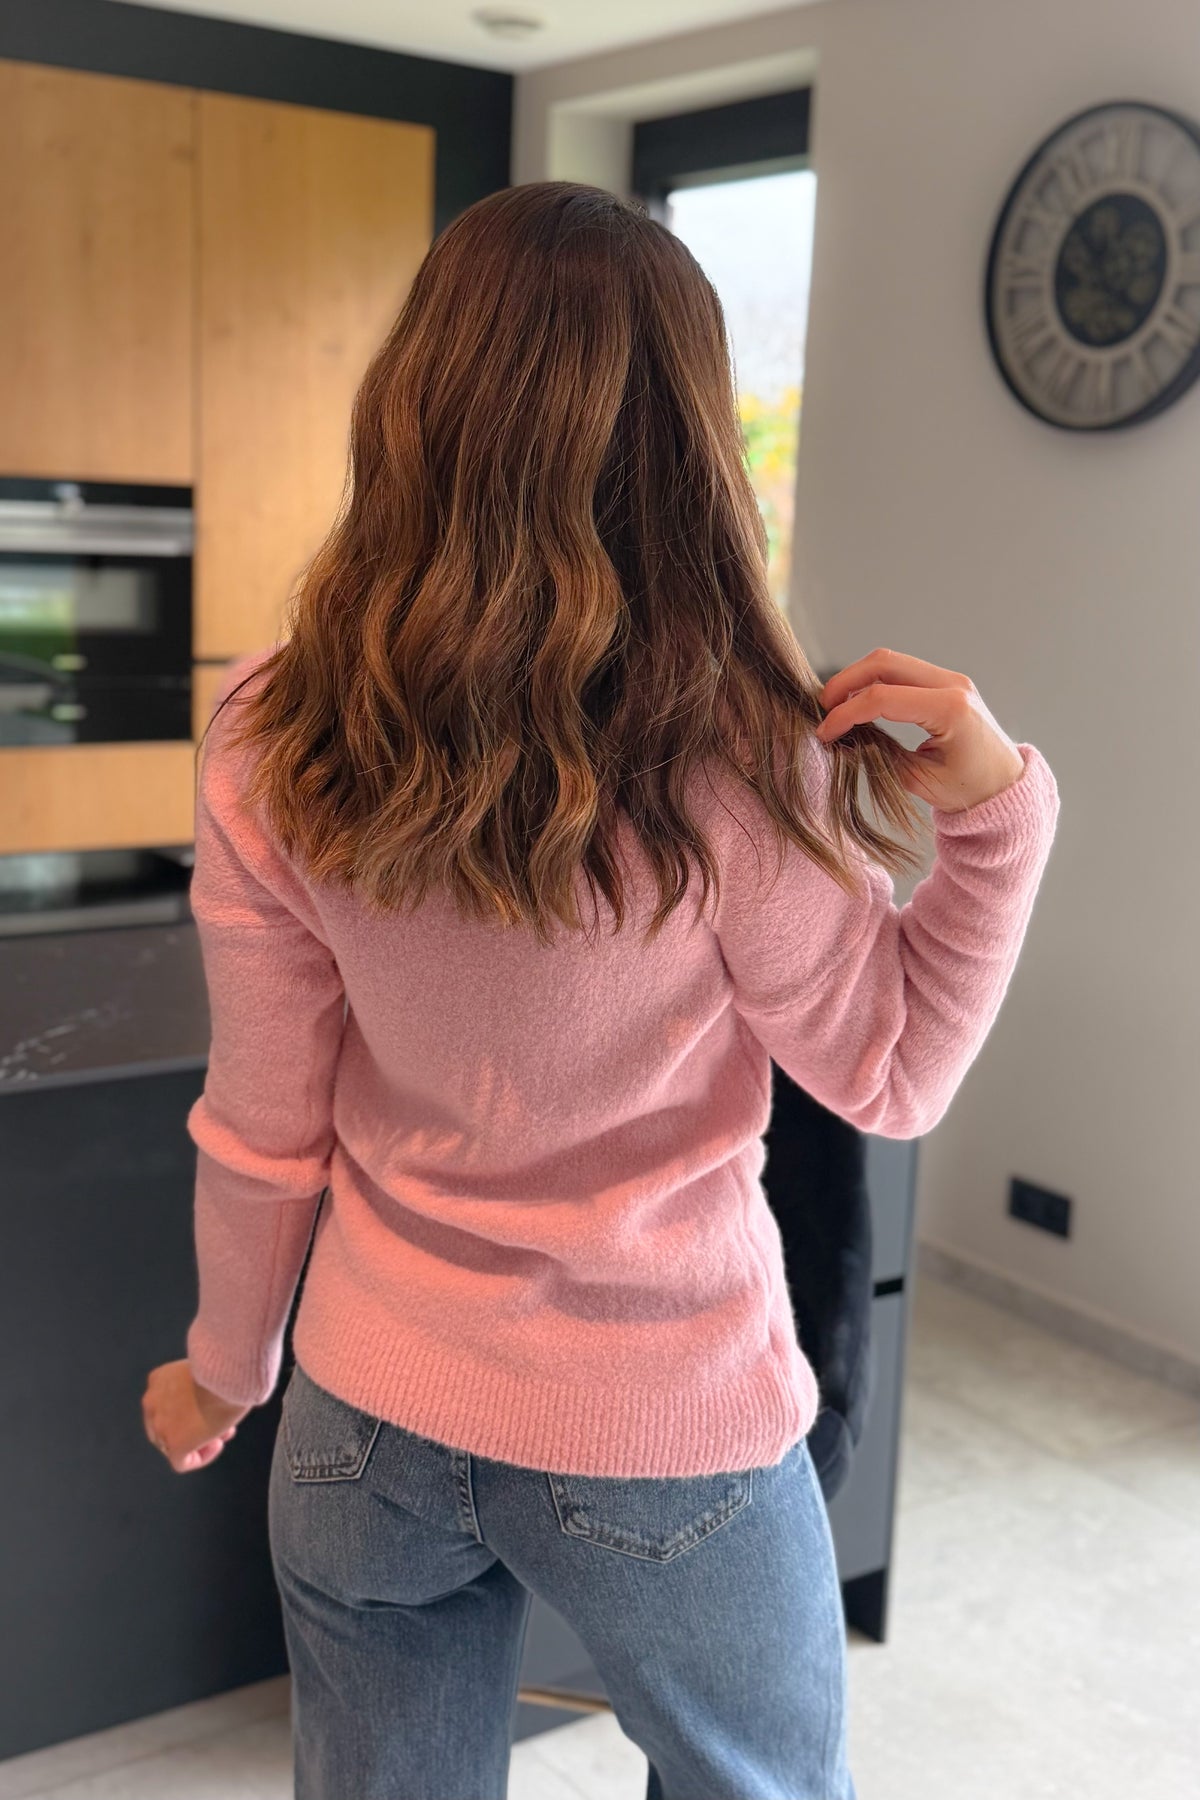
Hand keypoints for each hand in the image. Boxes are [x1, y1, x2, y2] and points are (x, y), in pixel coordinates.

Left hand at [142, 1358, 250, 1473]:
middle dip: (194, 1428)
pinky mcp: (175, 1444)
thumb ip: (195, 1387)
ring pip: (173, 1445)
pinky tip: (217, 1445)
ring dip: (198, 1442)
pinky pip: (181, 1462)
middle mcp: (152, 1403)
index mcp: (158, 1380)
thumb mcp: (203, 1370)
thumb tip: (208, 1408)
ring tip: (223, 1434)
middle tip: (220, 1425)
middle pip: (168, 1425)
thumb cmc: (225, 1368)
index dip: (191, 1411)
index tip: (211, 1408)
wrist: (227, 1373)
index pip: (167, 1404)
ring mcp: (161, 1425)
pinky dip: (199, 1458)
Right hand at [815, 647, 1025, 813]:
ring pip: (892, 662)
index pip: (882, 699)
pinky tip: (861, 704)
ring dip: (859, 679)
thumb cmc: (971, 791)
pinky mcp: (948, 684)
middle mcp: (953, 685)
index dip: (845, 714)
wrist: (1008, 787)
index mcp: (950, 710)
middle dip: (846, 682)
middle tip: (823, 708)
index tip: (825, 734)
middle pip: (884, 663)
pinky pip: (904, 673)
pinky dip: (876, 683)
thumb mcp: (921, 781)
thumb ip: (882, 754)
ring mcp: (952, 680)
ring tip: (837, 706)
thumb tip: (848, 738)